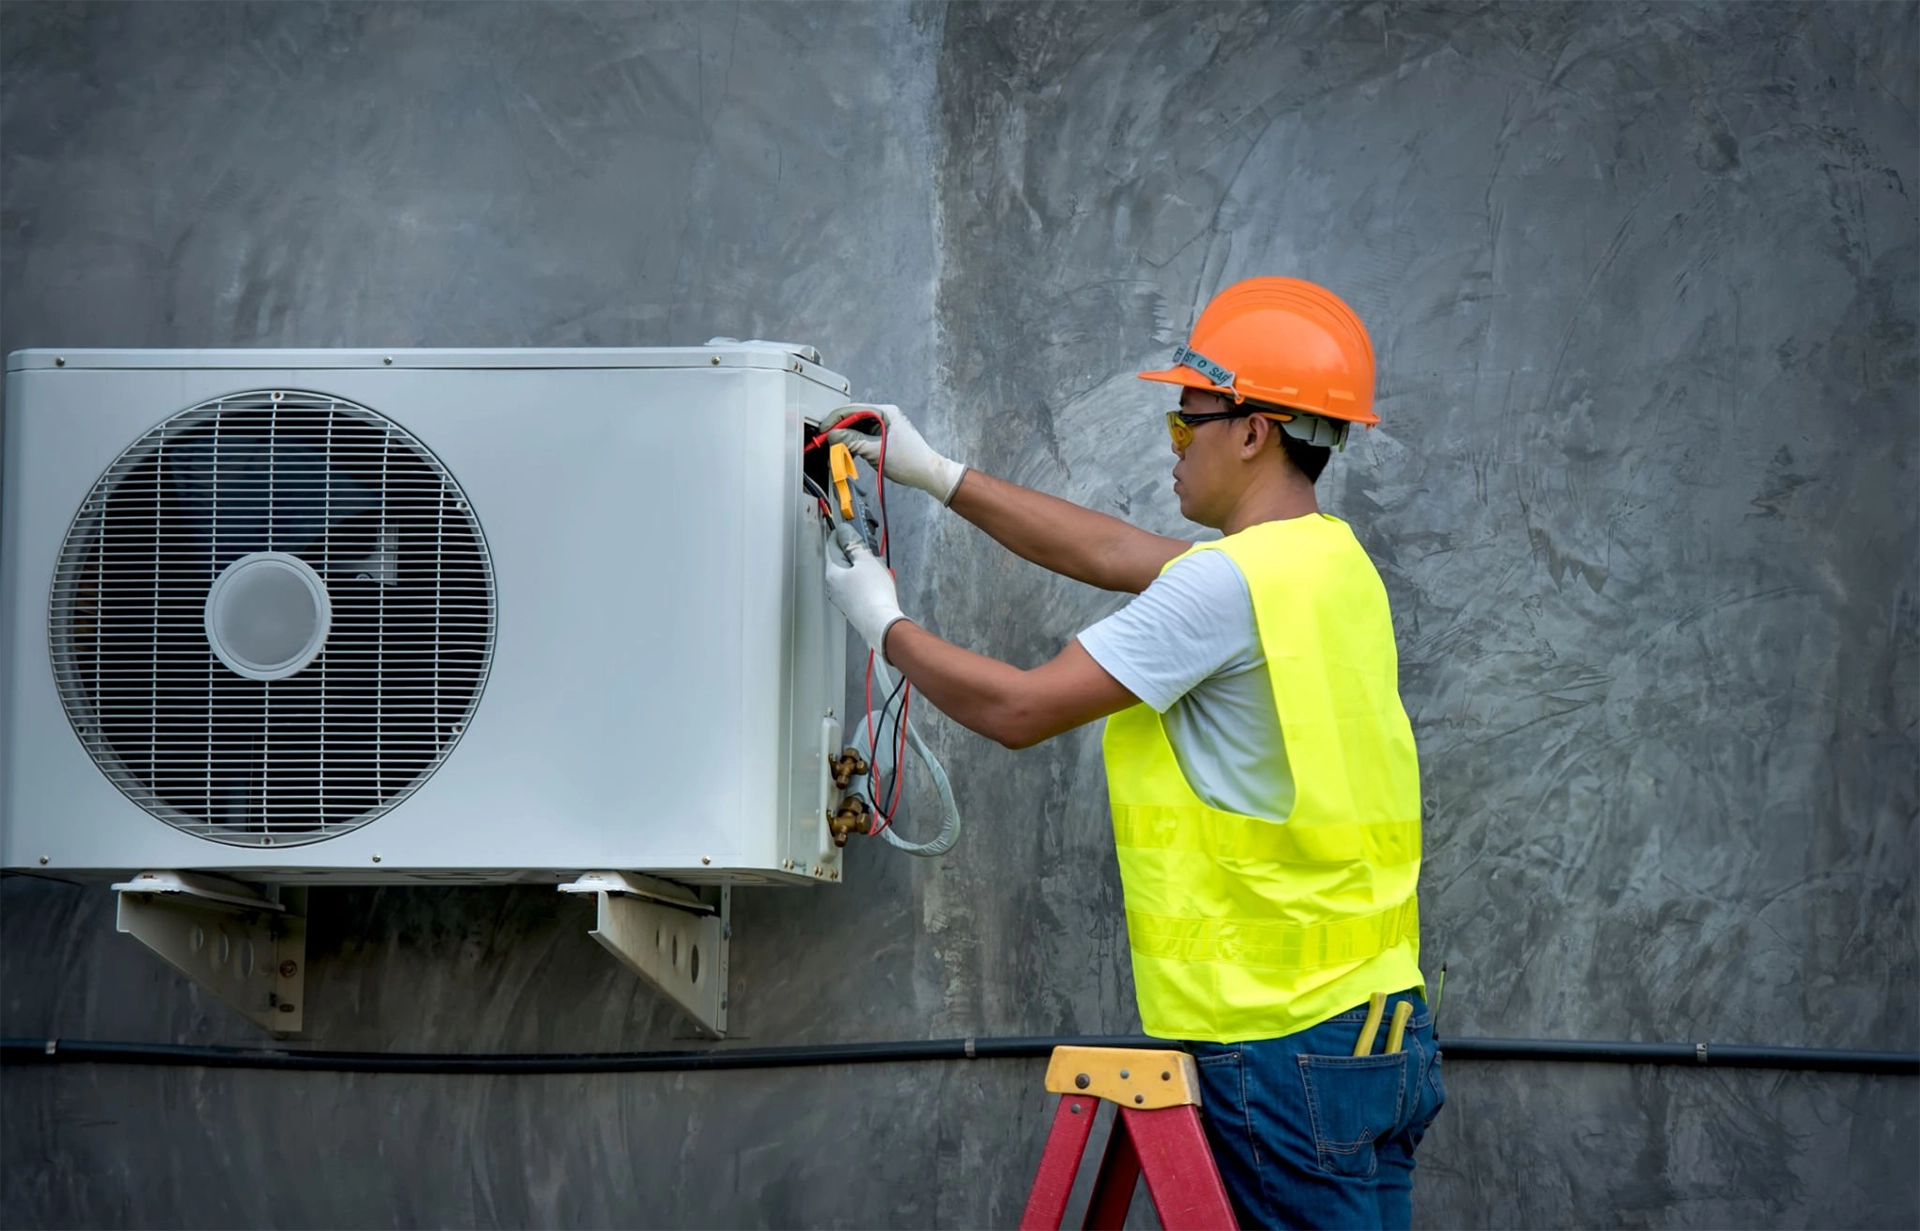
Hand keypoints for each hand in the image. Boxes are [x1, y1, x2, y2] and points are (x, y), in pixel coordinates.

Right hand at [825, 403, 966, 505]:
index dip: (835, 420)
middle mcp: (884, 415)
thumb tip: (833, 436)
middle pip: (852, 418)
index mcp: (885, 412)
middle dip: (838, 431)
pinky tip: (847, 453)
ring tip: (836, 451)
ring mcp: (883, 426)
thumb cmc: (911, 461)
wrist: (927, 473)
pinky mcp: (882, 436)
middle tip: (826, 443)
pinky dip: (853, 445)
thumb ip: (852, 442)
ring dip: (845, 439)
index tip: (823, 431)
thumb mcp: (876, 451)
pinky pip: (862, 437)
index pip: (852, 410)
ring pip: (856, 428)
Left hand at [825, 528, 908, 658]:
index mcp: (832, 572)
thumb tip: (845, 533)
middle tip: (866, 548)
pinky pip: (855, 587)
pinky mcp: (852, 607)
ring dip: (860, 567)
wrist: (881, 622)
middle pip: (840, 562)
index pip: (831, 547)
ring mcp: (842, 599)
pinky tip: (876, 582)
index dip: (840, 535)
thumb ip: (854, 545)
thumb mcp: (866, 560)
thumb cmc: (873, 592)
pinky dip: (864, 581)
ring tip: (875, 566)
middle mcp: (832, 587)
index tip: (848, 528)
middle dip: (853, 553)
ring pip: (849, 575)